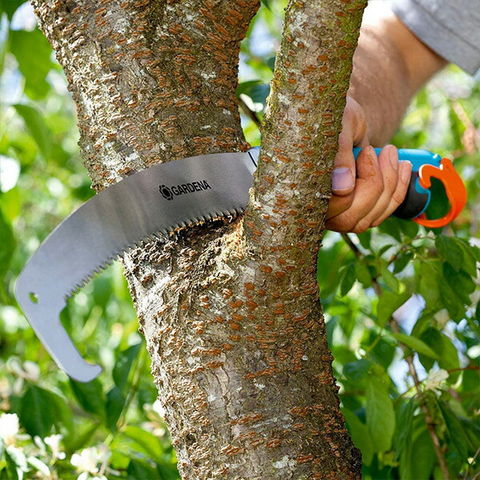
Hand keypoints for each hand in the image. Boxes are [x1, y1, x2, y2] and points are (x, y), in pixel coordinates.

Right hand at [326, 97, 412, 232]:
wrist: (343, 118)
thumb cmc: (335, 118)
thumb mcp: (339, 129)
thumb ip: (339, 156)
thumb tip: (343, 189)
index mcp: (303, 189)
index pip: (334, 207)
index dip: (357, 184)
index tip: (365, 151)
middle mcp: (317, 210)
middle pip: (351, 220)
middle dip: (376, 185)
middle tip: (385, 150)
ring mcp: (338, 215)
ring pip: (369, 218)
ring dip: (391, 185)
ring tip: (391, 152)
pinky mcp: (357, 213)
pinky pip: (382, 213)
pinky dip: (399, 190)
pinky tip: (403, 166)